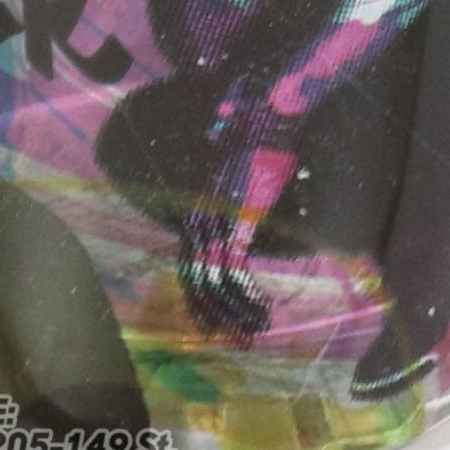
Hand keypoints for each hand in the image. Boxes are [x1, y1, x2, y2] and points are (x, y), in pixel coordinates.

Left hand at [176, 99, 298, 342]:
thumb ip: (234, 188)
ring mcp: (215, 220)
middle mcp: (198, 217)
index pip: (189, 261)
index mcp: (195, 206)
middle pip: (196, 278)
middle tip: (224, 339)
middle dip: (211, 312)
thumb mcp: (236, 166)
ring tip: (249, 334)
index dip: (197, 294)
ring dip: (232, 312)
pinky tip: (260, 314)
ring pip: (213, 281)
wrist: (257, 110)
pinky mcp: (235, 220)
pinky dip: (245, 297)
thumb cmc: (250, 130)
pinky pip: (233, 269)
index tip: (207, 319)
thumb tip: (245, 199)